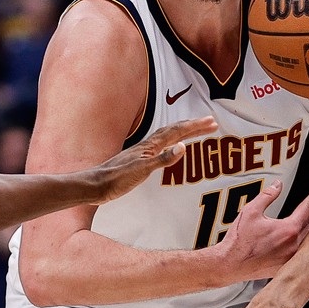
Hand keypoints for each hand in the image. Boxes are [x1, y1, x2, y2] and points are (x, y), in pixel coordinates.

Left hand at [89, 116, 218, 202]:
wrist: (96, 185)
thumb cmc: (117, 179)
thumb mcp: (142, 170)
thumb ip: (163, 159)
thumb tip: (183, 147)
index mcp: (151, 146)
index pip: (178, 132)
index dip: (195, 127)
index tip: (212, 122)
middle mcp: (148, 146)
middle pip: (175, 131)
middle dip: (194, 126)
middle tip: (211, 123)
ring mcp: (143, 152)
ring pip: (168, 137)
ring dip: (184, 132)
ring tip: (196, 130)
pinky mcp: (140, 161)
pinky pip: (162, 147)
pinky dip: (172, 143)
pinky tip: (172, 148)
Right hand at [214, 182, 308, 282]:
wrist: (230, 264)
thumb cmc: (239, 239)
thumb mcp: (251, 211)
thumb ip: (268, 195)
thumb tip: (278, 184)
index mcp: (289, 229)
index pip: (308, 208)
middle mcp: (294, 244)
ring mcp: (292, 257)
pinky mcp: (286, 266)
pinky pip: (303, 252)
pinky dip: (308, 243)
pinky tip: (307, 240)